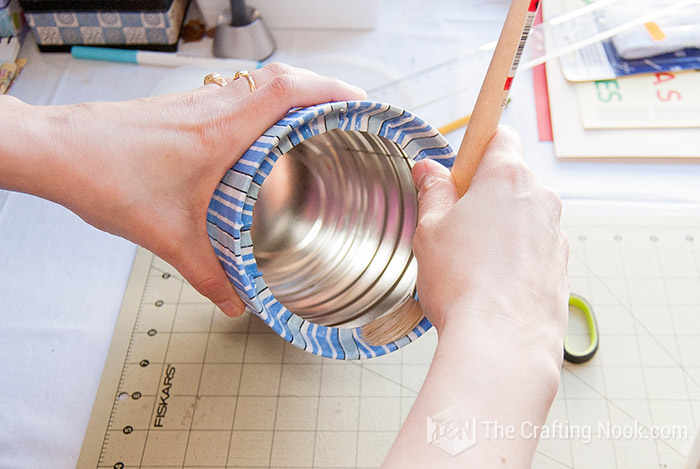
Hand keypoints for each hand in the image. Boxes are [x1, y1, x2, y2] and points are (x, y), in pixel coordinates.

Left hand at [2, 63, 365, 316]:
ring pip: (257, 82)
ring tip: (313, 116)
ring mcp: (196, 104)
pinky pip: (234, 94)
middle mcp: (212, 109)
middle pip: (280, 78)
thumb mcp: (167, 236)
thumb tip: (233, 302)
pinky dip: (261, 102)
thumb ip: (207, 273)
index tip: (357, 103)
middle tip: (344, 110)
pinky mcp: (181, 109)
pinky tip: (260, 132)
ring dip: (291, 92)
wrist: (58, 151)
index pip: (287, 92)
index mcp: (220, 131)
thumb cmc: (106, 178)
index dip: (329, 90)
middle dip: (320, 88)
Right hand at [411, 126, 568, 360]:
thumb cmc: (463, 282)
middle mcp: (540, 199)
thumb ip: (433, 191)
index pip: (499, 135)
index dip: (475, 147)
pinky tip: (490, 283)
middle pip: (510, 179)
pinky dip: (514, 256)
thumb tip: (429, 169)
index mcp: (507, 178)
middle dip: (482, 194)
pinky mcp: (561, 267)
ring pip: (522, 216)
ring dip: (498, 228)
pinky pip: (533, 248)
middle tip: (452, 226)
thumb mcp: (431, 228)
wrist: (502, 341)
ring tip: (469, 263)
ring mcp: (555, 234)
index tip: (458, 169)